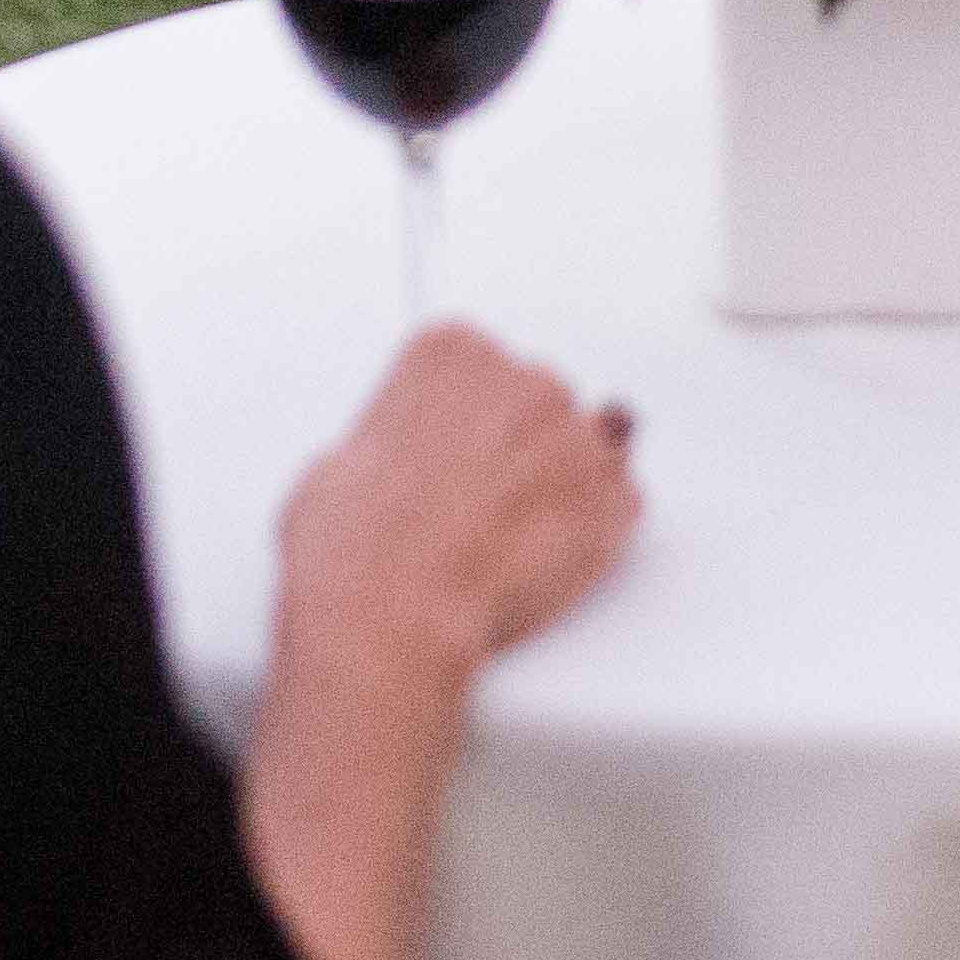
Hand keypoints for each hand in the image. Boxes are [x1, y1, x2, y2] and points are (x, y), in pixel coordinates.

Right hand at [273, 324, 640, 699]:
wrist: (394, 608)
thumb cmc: (358, 542)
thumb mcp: (341, 458)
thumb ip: (396, 435)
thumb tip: (402, 462)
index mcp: (455, 351)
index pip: (479, 365)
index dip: (462, 422)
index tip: (450, 455)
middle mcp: (524, 379)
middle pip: (537, 403)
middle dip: (516, 449)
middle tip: (476, 505)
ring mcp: (577, 437)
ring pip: (584, 452)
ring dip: (557, 488)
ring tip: (507, 539)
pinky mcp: (613, 499)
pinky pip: (618, 504)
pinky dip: (594, 532)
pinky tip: (543, 558)